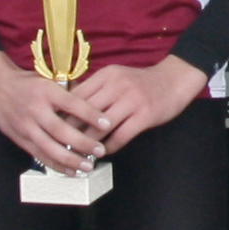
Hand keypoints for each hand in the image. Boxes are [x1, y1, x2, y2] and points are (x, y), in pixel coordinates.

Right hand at [0, 51, 106, 174]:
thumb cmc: (28, 84)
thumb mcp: (48, 80)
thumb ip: (69, 92)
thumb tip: (95, 103)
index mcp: (46, 91)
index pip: (72, 104)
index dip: (90, 114)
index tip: (107, 123)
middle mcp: (35, 109)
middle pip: (61, 130)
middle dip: (82, 142)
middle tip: (100, 150)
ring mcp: (26, 127)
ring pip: (50, 147)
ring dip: (71, 159)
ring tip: (88, 166)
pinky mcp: (21, 140)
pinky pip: (41, 156)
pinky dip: (57, 165)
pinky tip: (72, 171)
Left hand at [71, 57, 207, 157]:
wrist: (174, 79)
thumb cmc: (141, 81)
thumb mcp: (116, 76)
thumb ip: (96, 88)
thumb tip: (70, 106)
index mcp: (106, 75)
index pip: (76, 96)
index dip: (63, 114)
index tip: (54, 129)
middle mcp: (117, 86)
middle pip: (85, 113)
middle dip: (71, 132)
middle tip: (62, 146)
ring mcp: (131, 101)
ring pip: (101, 127)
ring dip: (89, 144)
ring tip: (81, 154)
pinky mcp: (144, 116)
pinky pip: (120, 136)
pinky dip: (109, 147)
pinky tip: (104, 152)